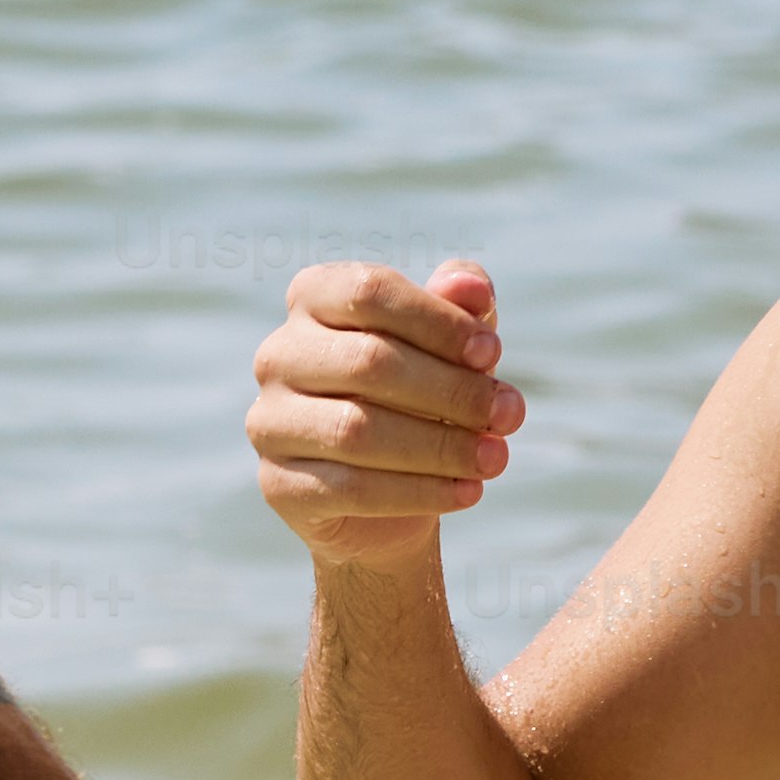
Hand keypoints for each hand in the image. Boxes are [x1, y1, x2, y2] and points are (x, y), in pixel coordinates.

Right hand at [249, 257, 524, 563]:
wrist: (388, 495)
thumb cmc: (422, 396)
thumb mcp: (451, 345)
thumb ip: (462, 306)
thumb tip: (471, 285)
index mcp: (313, 299)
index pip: (370, 292)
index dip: (438, 321)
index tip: (493, 353)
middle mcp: (278, 355)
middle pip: (368, 361)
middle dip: (452, 390)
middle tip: (510, 415)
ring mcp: (269, 422)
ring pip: (357, 430)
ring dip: (441, 447)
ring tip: (497, 458)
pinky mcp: (279, 484)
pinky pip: (352, 488)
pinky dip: (420, 491)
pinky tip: (468, 492)